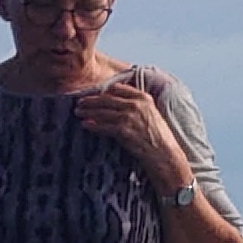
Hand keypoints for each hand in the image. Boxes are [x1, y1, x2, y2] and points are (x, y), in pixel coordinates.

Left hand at [75, 75, 188, 191]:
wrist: (164, 154)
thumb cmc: (159, 137)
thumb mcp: (151, 114)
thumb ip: (137, 105)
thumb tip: (115, 104)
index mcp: (144, 98)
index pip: (117, 88)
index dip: (104, 91)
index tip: (95, 95)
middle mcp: (136, 105)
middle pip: (106, 99)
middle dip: (91, 100)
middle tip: (80, 103)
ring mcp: (129, 117)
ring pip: (102, 111)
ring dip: (87, 111)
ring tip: (78, 112)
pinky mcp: (123, 130)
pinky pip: (102, 126)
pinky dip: (92, 125)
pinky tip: (85, 124)